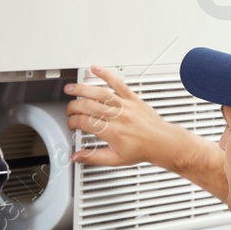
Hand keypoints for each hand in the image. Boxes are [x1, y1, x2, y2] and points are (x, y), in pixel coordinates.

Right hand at [63, 65, 178, 167]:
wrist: (161, 142)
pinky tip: (95, 69)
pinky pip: (117, 83)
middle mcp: (118, 117)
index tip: (72, 124)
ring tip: (70, 88)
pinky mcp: (132, 98)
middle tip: (69, 110)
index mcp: (112, 132)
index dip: (73, 122)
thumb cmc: (141, 150)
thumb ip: (93, 157)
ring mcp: (124, 105)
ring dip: (82, 89)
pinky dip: (106, 74)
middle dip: (73, 107)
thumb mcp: (115, 160)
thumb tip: (77, 156)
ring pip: (99, 93)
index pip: (85, 122)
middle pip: (88, 106)